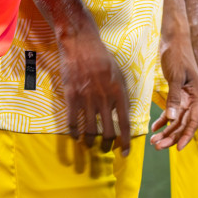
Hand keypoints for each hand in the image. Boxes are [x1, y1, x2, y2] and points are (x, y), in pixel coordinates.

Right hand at [57, 30, 130, 155]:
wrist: (81, 44)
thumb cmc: (103, 59)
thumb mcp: (120, 75)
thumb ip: (122, 95)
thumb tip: (125, 114)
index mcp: (119, 93)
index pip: (124, 123)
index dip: (125, 141)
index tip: (125, 153)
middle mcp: (104, 98)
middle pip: (107, 132)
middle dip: (106, 146)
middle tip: (105, 150)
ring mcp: (87, 98)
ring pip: (89, 131)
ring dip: (90, 142)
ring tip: (90, 145)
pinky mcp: (72, 96)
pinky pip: (73, 122)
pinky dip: (74, 133)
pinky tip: (75, 136)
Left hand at [151, 26, 197, 150]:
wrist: (174, 38)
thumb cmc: (177, 54)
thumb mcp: (175, 75)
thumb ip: (174, 97)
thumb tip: (172, 119)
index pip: (193, 120)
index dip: (186, 135)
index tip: (177, 149)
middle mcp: (193, 98)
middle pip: (184, 123)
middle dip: (172, 136)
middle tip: (158, 146)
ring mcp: (185, 96)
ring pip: (177, 120)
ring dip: (166, 131)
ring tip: (154, 142)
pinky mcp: (177, 93)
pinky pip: (171, 111)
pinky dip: (163, 120)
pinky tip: (154, 128)